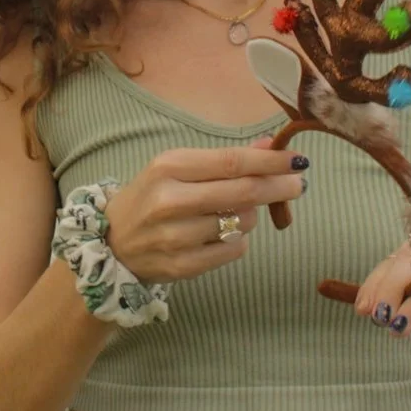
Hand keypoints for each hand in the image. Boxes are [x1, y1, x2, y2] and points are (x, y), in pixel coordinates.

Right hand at [103, 137, 306, 283]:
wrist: (111, 243)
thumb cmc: (151, 198)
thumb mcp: (178, 168)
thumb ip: (225, 159)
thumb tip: (271, 145)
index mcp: (169, 167)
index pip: (233, 162)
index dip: (271, 162)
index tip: (298, 160)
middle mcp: (170, 201)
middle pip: (243, 193)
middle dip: (278, 187)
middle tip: (298, 184)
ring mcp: (176, 237)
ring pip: (241, 223)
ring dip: (250, 216)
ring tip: (233, 212)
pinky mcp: (183, 266)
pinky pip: (233, 250)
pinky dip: (238, 240)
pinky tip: (222, 234)